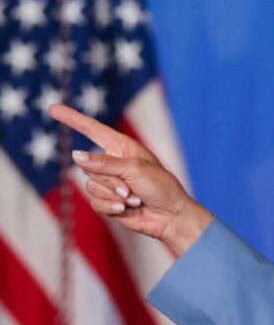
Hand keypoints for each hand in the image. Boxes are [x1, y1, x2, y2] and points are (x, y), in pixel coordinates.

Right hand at [49, 103, 211, 255]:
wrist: (170, 215)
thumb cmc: (160, 187)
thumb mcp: (134, 169)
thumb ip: (103, 163)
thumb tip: (75, 155)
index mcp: (122, 147)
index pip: (92, 129)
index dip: (72, 119)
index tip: (53, 108)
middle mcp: (112, 162)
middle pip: (89, 166)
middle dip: (112, 181)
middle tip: (133, 188)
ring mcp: (109, 182)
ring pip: (91, 186)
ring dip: (114, 195)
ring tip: (134, 198)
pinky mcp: (107, 200)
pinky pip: (95, 202)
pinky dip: (111, 207)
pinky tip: (127, 209)